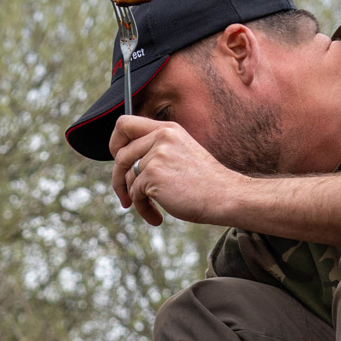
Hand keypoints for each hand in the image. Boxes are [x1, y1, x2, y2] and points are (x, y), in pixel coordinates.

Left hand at [108, 115, 240, 226]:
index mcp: (167, 129)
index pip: (125, 124)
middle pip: (120, 156)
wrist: (225, 196)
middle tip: (126, 197)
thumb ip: (155, 151)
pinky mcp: (153, 174)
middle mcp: (161, 137)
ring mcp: (156, 155)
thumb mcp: (180, 154)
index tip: (119, 162)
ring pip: (127, 178)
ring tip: (152, 209)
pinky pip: (135, 195)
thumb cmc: (204, 182)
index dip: (115, 143)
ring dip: (135, 198)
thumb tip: (123, 162)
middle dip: (118, 180)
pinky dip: (143, 209)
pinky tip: (157, 217)